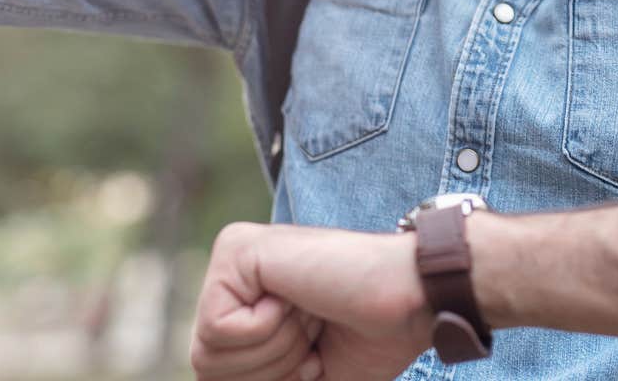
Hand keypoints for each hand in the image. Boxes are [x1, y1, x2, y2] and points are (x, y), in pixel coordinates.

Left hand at [191, 222, 432, 380]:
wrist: (411, 299)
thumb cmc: (370, 336)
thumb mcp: (300, 374)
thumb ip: (256, 378)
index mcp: (247, 303)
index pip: (216, 373)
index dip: (274, 379)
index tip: (315, 352)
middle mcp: (234, 275)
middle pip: (205, 367)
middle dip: (269, 371)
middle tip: (313, 333)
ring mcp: (233, 256)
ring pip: (206, 353)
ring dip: (272, 352)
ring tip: (309, 314)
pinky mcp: (236, 249)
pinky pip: (218, 328)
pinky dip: (266, 331)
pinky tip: (297, 297)